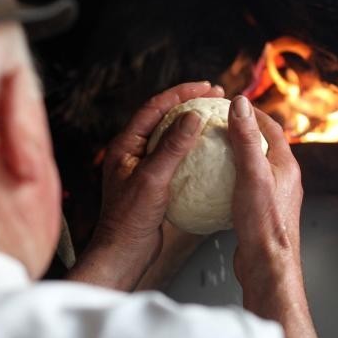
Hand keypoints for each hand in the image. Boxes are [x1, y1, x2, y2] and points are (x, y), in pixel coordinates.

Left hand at [67, 82, 223, 290]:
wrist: (124, 251)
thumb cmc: (130, 217)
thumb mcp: (153, 178)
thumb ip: (172, 147)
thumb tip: (193, 116)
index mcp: (126, 145)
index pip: (154, 107)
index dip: (180, 93)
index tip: (206, 87)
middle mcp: (133, 152)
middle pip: (162, 117)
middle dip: (188, 103)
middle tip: (214, 95)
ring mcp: (143, 166)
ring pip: (170, 136)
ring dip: (191, 124)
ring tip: (213, 116)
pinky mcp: (154, 182)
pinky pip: (175, 157)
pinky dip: (192, 148)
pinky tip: (209, 151)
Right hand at [227, 95, 302, 283]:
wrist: (267, 263)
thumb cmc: (262, 221)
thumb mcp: (251, 173)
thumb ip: (246, 138)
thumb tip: (240, 104)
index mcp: (286, 165)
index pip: (271, 128)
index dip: (252, 113)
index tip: (232, 104)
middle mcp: (283, 178)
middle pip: (264, 145)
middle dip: (244, 132)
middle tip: (220, 124)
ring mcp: (273, 196)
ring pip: (255, 167)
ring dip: (237, 155)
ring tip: (214, 150)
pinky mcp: (261, 212)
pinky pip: (246, 186)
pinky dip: (232, 177)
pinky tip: (214, 184)